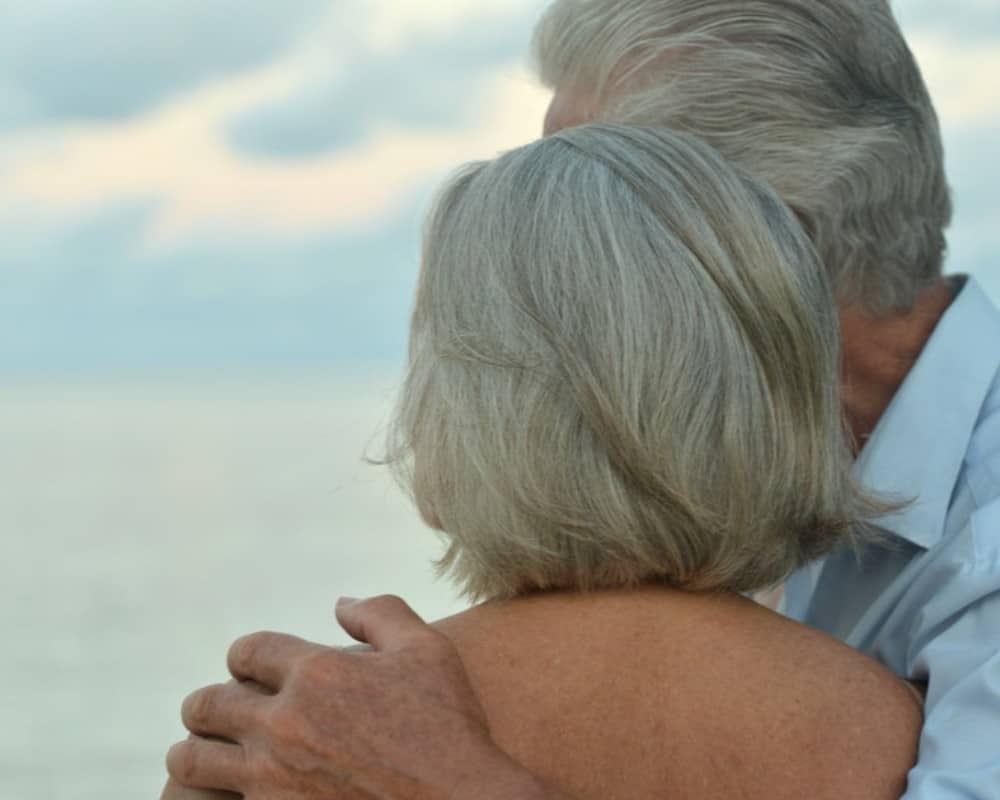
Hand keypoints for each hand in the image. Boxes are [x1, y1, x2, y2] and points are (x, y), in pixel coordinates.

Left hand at [166, 595, 563, 798]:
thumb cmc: (449, 726)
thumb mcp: (427, 650)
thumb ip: (381, 613)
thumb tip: (341, 603)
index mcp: (317, 673)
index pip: (247, 651)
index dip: (243, 656)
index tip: (249, 668)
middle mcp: (284, 724)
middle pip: (207, 704)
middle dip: (206, 705)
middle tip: (212, 712)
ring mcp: (272, 780)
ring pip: (192, 760)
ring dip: (192, 752)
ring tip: (201, 754)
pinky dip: (205, 796)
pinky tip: (219, 794)